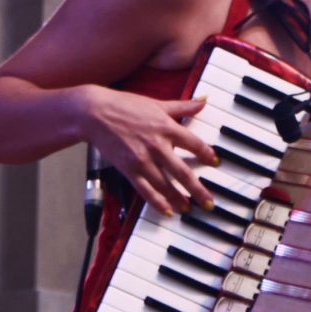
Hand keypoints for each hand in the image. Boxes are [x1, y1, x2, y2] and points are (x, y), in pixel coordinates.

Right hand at [80, 88, 219, 216]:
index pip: (194, 144)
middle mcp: (157, 145)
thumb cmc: (124, 105)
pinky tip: (167, 211)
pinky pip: (145, 190)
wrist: (94, 113)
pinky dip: (157, 202)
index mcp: (166, 127)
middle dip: (198, 190)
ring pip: (165, 185)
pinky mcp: (128, 169)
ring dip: (179, 199)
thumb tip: (204, 100)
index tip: (216, 163)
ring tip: (189, 209)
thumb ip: (182, 106)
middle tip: (209, 203)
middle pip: (183, 172)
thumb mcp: (157, 103)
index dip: (207, 154)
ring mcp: (142, 160)